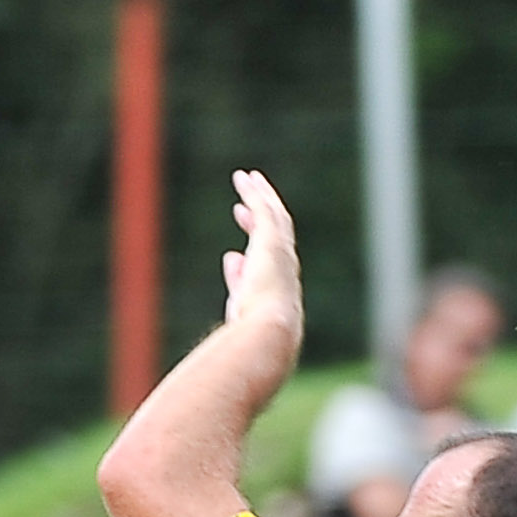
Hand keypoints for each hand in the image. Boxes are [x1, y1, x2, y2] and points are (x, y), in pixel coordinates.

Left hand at [219, 170, 303, 352]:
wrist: (269, 333)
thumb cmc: (255, 338)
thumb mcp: (242, 316)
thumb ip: (238, 287)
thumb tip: (232, 256)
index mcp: (277, 294)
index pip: (265, 273)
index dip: (251, 261)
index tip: (236, 257)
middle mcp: (284, 270)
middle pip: (275, 238)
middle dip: (260, 222)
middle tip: (244, 207)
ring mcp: (280, 253)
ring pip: (273, 217)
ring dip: (261, 198)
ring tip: (249, 180)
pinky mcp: (271, 240)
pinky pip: (263, 210)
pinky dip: (254, 193)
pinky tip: (244, 178)